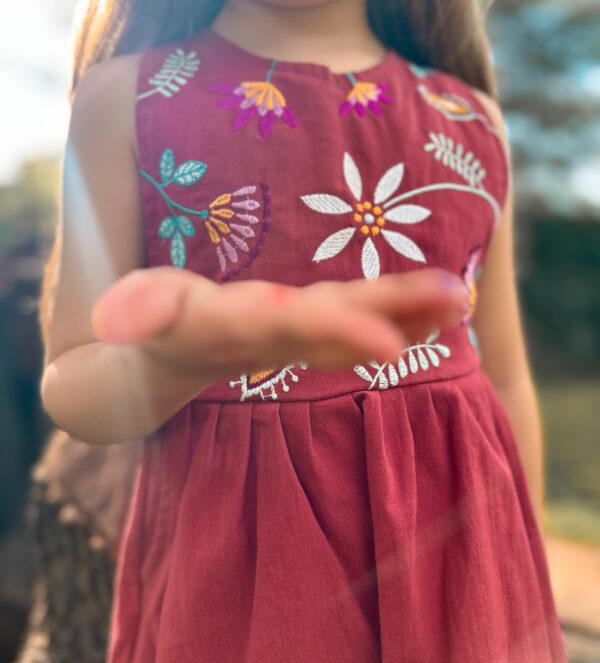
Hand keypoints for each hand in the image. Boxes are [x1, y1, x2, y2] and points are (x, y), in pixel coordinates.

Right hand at [91, 266, 468, 380]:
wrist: (172, 365)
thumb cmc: (154, 327)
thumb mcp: (137, 313)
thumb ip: (138, 311)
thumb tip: (117, 323)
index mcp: (218, 327)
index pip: (254, 325)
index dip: (320, 330)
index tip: (376, 344)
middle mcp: (263, 337)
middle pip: (311, 327)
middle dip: (359, 324)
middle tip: (423, 321)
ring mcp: (291, 335)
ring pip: (347, 322)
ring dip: (403, 311)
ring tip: (459, 297)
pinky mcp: (309, 326)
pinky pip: (360, 315)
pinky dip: (406, 309)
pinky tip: (453, 301)